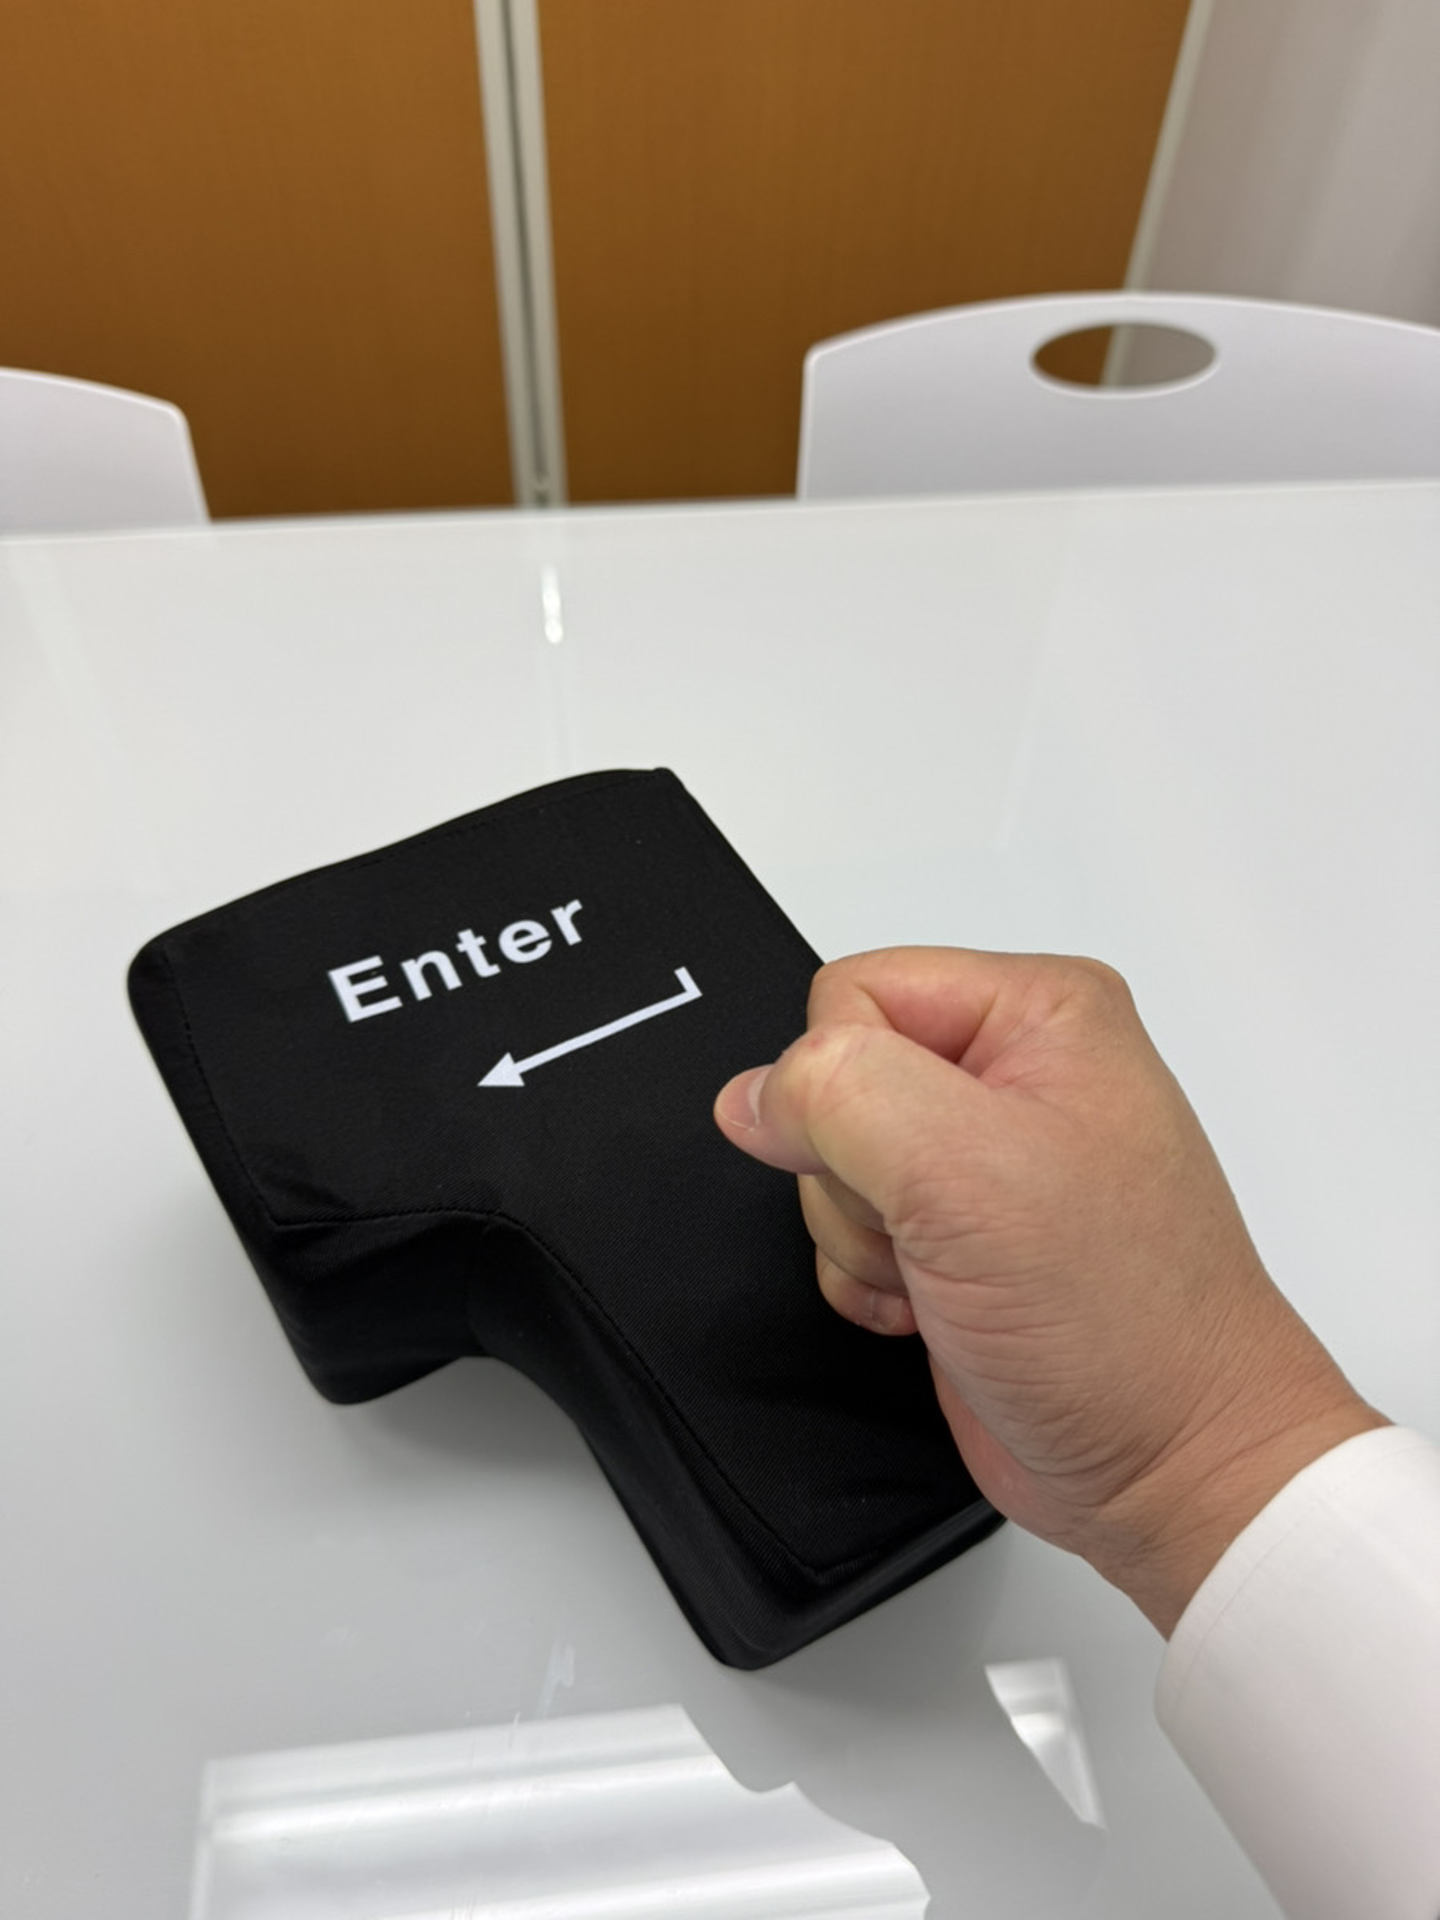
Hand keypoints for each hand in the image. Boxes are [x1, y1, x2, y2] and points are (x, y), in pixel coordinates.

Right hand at [714, 949, 1383, 1633]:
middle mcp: (1016, 1073)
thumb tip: (753, 1096)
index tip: (902, 1164)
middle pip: (835, 1081)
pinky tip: (929, 1307)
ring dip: (862, 1236)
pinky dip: (867, 1279)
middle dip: (854, 1174)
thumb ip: (838, 1094)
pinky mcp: (960, 1236)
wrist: (1169, 1468)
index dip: (841, 1084)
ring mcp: (986, 1161)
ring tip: (945, 1274)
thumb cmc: (1121, 1323)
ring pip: (830, 1161)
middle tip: (937, 1227)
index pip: (854, 992)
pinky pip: (848, 1230)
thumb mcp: (964, 1171)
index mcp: (1039, 1012)